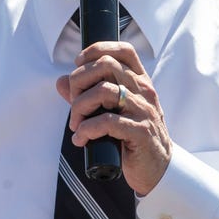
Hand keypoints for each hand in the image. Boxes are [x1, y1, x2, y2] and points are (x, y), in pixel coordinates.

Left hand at [57, 40, 170, 194]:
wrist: (158, 168)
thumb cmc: (131, 137)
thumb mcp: (111, 111)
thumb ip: (86, 94)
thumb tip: (60, 81)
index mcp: (139, 82)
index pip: (123, 50)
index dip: (96, 50)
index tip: (78, 65)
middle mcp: (143, 91)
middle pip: (105, 65)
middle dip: (79, 82)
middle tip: (74, 104)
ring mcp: (144, 110)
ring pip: (103, 90)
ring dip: (79, 107)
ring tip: (76, 124)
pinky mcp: (140, 132)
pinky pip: (107, 122)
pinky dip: (86, 129)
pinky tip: (81, 139)